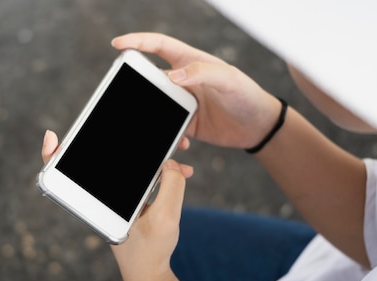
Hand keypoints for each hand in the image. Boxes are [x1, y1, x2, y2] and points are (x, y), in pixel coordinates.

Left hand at [41, 130, 191, 280]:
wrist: (150, 274)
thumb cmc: (151, 250)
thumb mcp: (165, 218)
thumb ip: (171, 186)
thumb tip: (169, 163)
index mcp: (96, 201)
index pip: (64, 172)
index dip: (53, 152)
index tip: (52, 136)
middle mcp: (102, 194)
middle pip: (101, 157)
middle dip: (131, 139)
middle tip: (157, 131)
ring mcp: (116, 195)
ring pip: (130, 163)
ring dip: (156, 154)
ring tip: (182, 145)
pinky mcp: (130, 197)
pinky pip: (144, 175)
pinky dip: (162, 170)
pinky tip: (183, 170)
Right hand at [112, 32, 281, 148]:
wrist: (258, 127)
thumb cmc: (247, 95)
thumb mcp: (228, 79)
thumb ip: (202, 72)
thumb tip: (173, 75)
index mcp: (191, 62)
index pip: (159, 46)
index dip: (137, 42)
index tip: (118, 45)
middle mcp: (183, 80)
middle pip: (150, 78)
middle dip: (138, 85)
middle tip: (129, 95)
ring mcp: (183, 102)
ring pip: (156, 105)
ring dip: (153, 116)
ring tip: (158, 125)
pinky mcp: (186, 123)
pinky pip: (168, 128)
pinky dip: (169, 136)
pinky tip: (182, 142)